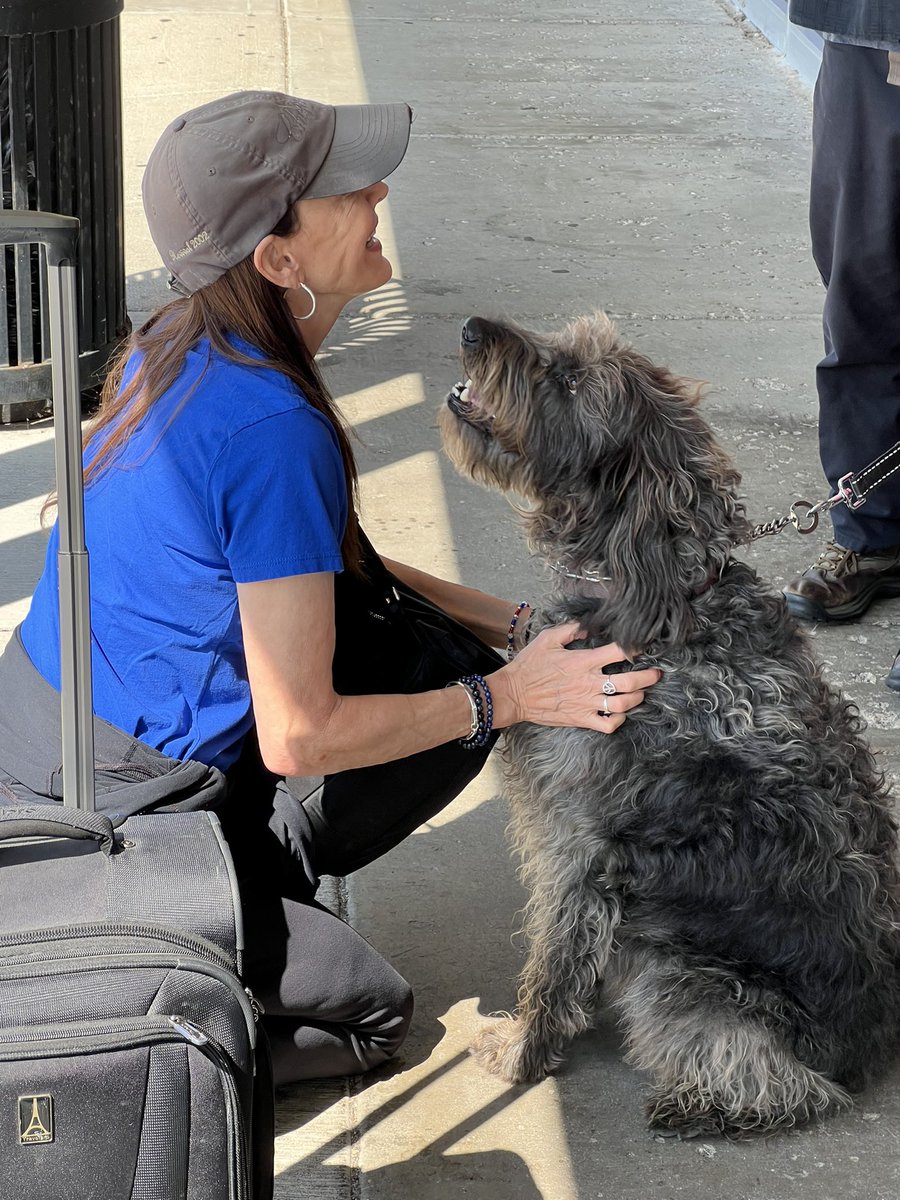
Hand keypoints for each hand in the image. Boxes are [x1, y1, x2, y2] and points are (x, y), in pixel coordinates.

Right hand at [489, 622, 660, 733]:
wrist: (513, 694)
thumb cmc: (529, 665)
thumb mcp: (548, 639)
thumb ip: (571, 630)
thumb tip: (588, 626)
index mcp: (583, 661)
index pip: (618, 652)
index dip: (635, 648)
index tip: (642, 647)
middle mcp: (588, 682)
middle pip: (630, 682)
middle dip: (648, 677)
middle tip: (656, 674)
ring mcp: (586, 703)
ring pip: (623, 705)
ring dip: (637, 698)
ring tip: (641, 693)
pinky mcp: (581, 718)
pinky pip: (608, 724)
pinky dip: (619, 720)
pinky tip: (619, 713)